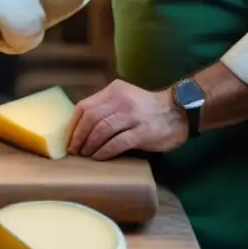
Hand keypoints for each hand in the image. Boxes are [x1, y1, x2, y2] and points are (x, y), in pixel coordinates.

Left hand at [66, 79, 187, 160]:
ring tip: (85, 156)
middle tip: (74, 151)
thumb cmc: (147, 109)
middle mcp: (121, 100)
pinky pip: (116, 143)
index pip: (84, 106)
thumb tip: (80, 128)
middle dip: (78, 137)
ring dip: (89, 146)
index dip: (73, 125)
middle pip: (90, 119)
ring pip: (101, 131)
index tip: (69, 139)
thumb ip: (106, 107)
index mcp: (114, 90)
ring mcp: (132, 116)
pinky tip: (99, 158)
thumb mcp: (125, 99)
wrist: (178, 112)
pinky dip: (104, 152)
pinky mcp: (142, 132)